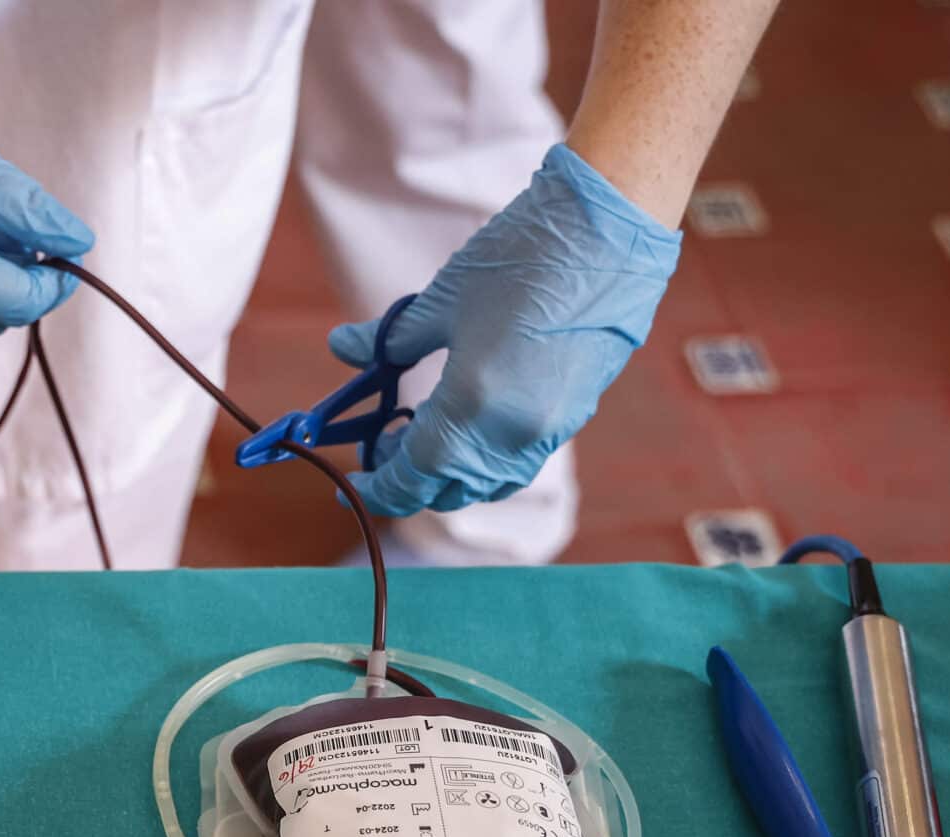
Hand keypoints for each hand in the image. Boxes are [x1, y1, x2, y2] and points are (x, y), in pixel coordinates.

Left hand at [329, 144, 681, 515]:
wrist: (608, 233)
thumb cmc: (520, 259)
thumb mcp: (442, 300)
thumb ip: (390, 340)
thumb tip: (342, 347)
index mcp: (470, 406)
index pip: (413, 476)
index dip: (380, 487)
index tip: (355, 481)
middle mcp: (510, 433)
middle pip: (450, 490)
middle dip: (410, 482)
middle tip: (382, 448)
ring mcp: (548, 429)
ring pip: (488, 483)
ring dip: (450, 476)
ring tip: (423, 437)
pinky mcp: (573, 416)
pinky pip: (518, 462)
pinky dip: (484, 461)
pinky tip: (468, 426)